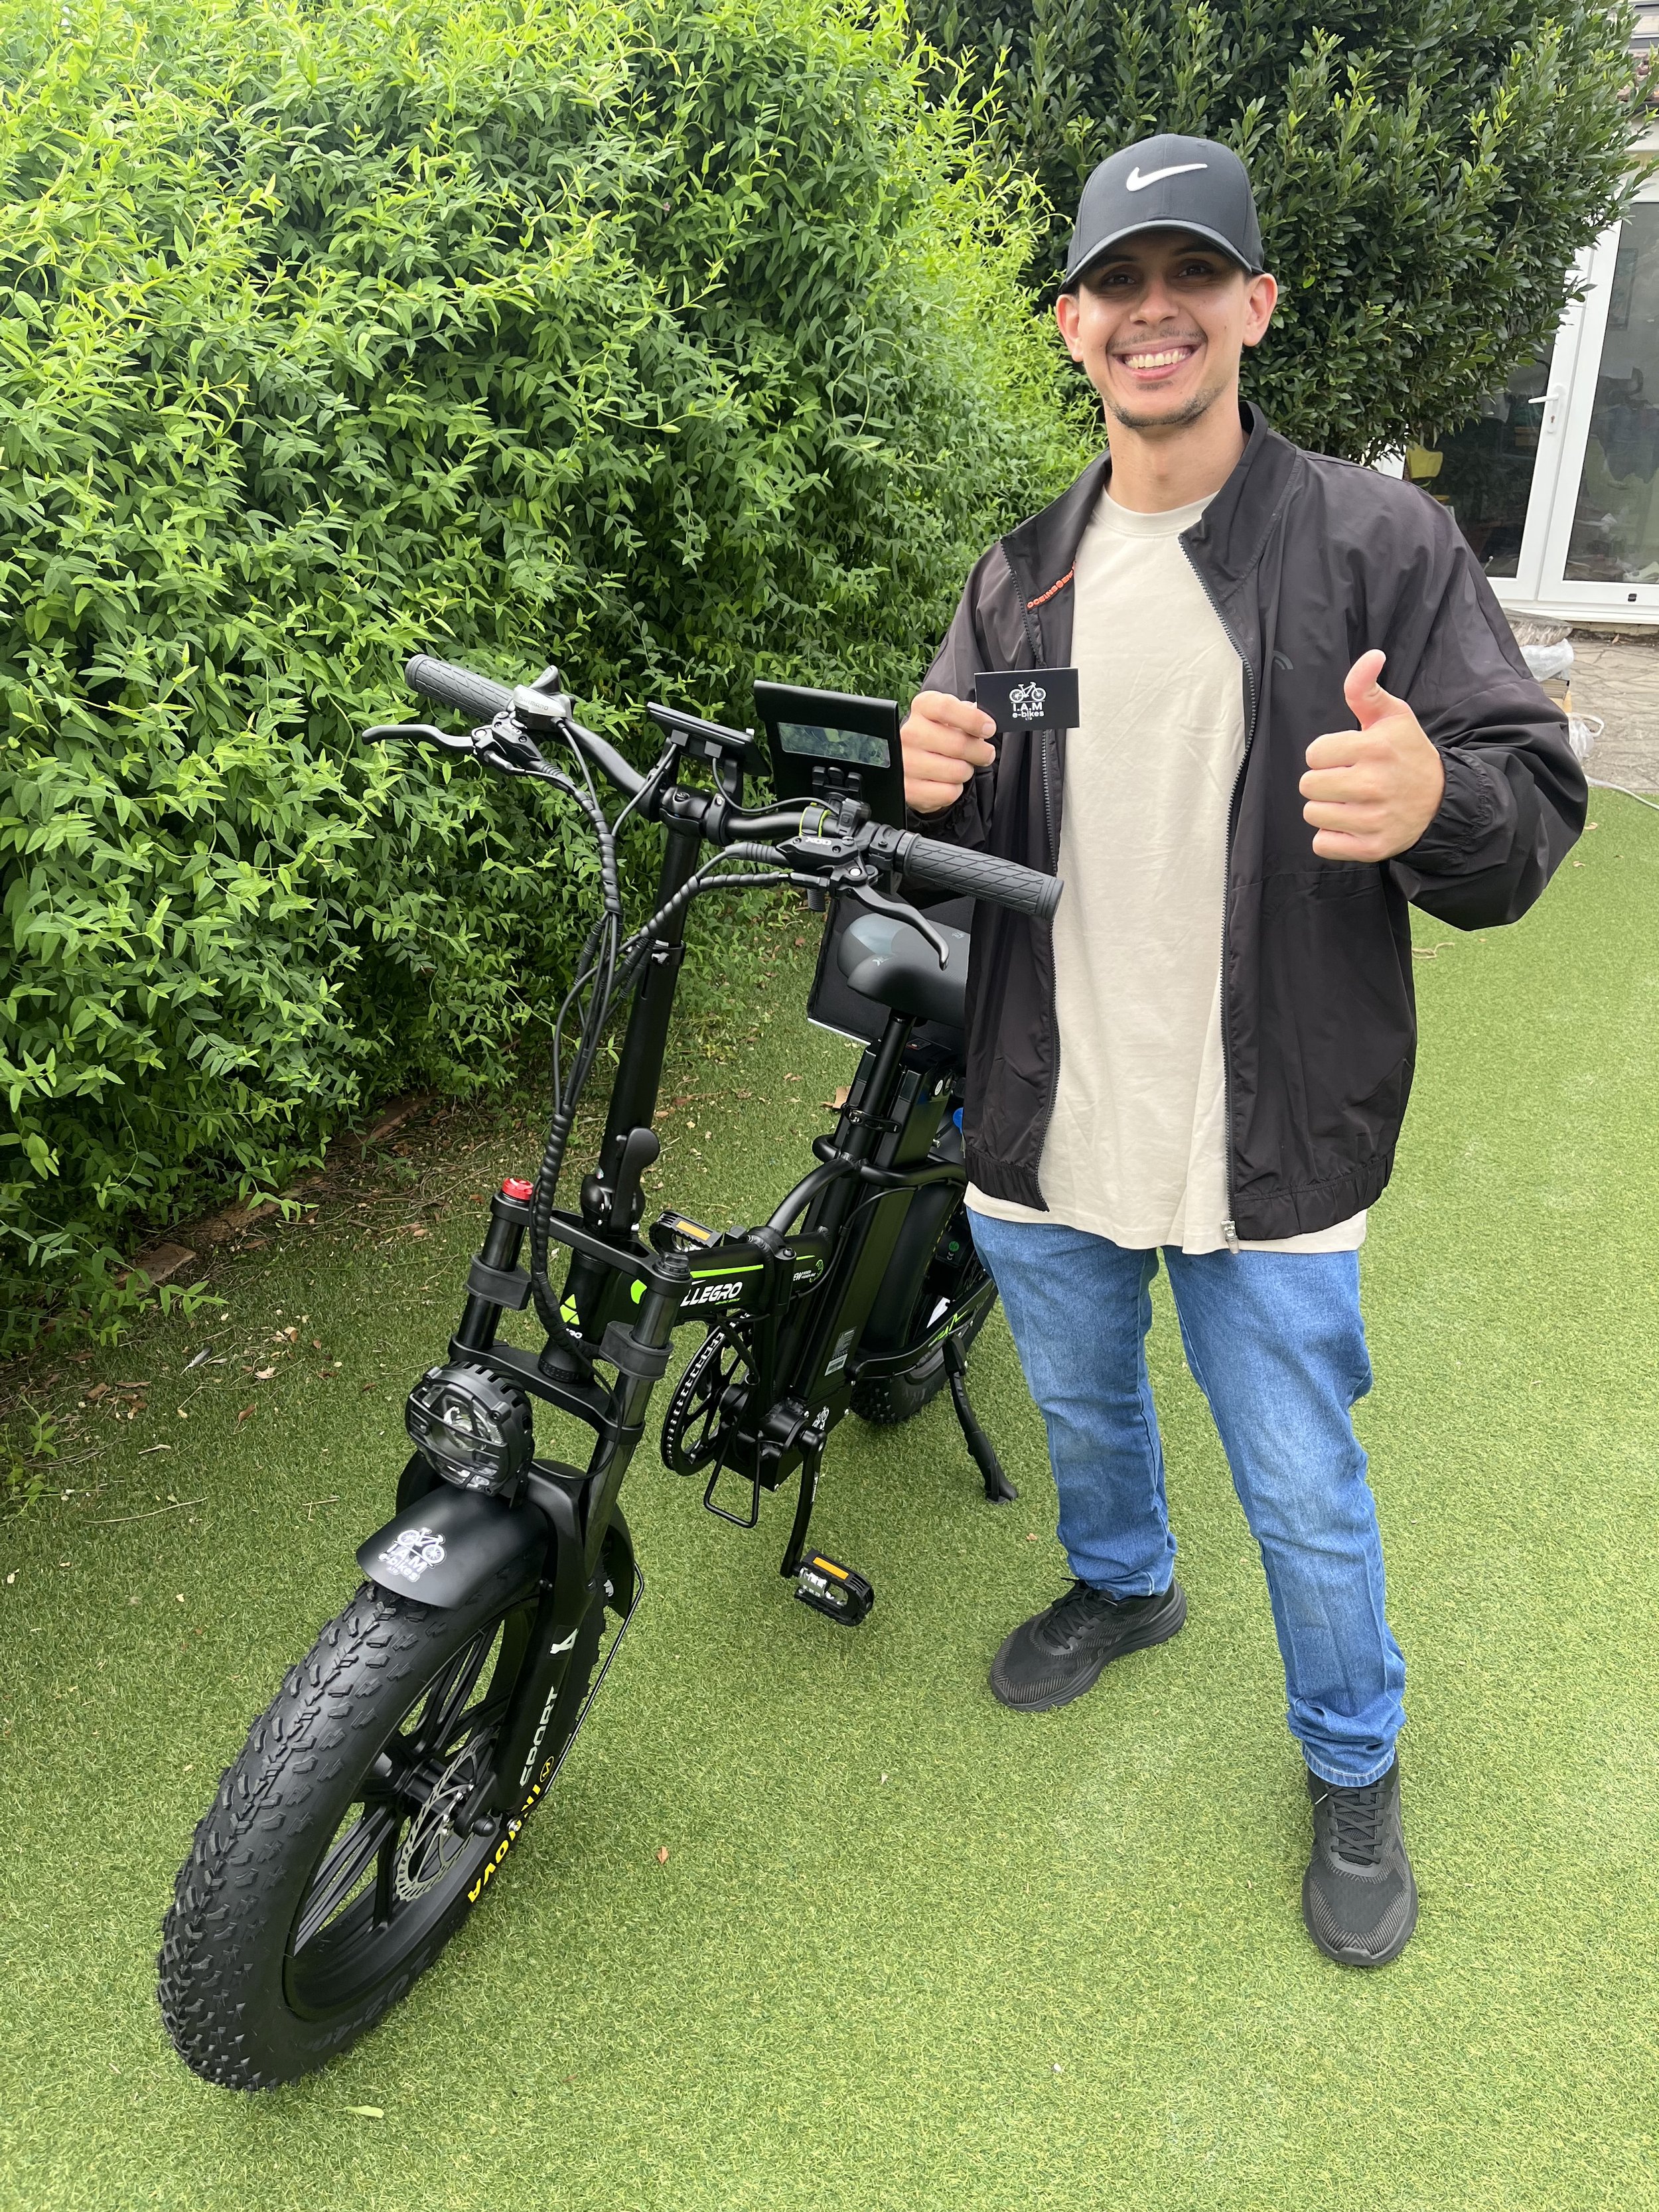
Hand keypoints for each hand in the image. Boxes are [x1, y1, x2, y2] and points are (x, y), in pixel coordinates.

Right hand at [901, 690, 997, 814]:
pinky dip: (954, 790)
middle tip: (985, 753)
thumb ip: (968, 715)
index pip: (946, 708)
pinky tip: (946, 781)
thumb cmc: (940, 735)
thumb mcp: (952, 716)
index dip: (973, 720)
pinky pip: (948, 793)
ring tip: (959, 767)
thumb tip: (985, 725)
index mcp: (922, 708)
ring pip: (957, 772)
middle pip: (958, 744)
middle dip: (981, 752)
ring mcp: (906, 762)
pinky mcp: (909, 789)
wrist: (914, 761)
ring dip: (966, 771)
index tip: (989, 729)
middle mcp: (909, 733)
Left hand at [1300, 651, 1446, 861]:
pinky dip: (1332, 837)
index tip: (1348, 756)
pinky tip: (1353, 824)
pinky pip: (1322, 844)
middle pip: (1309, 785)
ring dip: (1326, 808)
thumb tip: (1371, 655)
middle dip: (1324, 781)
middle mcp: (1374, 784)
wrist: (1441, 800)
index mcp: (1375, 748)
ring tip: (1351, 801)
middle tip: (1349, 779)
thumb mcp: (1393, 716)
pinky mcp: (1372, 848)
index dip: (1327, 754)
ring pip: (1312, 814)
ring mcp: (1373, 819)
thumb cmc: (1408, 754)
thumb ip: (1366, 688)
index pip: (1314, 753)